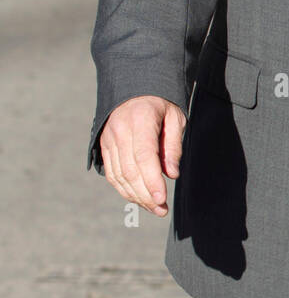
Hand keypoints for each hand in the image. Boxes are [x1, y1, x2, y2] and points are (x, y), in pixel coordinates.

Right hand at [99, 95, 186, 216]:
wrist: (133, 87)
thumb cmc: (160, 103)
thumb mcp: (175, 117)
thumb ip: (173, 146)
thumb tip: (172, 175)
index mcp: (140, 119)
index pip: (144, 156)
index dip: (152, 180)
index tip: (162, 199)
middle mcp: (120, 130)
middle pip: (130, 170)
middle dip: (146, 194)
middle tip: (162, 209)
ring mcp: (109, 139)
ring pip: (119, 175)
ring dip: (136, 196)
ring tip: (154, 208)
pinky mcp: (104, 146)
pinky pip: (112, 173)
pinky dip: (124, 189)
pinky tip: (139, 197)